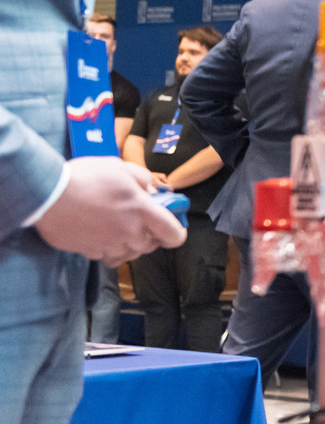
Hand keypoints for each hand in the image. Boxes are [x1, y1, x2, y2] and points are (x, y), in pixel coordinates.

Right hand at [34, 158, 186, 266]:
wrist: (48, 194)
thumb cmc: (87, 176)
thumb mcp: (121, 167)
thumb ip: (143, 180)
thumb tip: (151, 192)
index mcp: (143, 211)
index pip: (172, 234)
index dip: (177, 233)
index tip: (173, 228)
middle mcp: (129, 233)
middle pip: (150, 246)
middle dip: (150, 236)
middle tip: (141, 221)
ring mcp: (108, 245)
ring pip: (128, 254)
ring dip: (129, 244)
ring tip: (120, 229)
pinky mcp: (88, 251)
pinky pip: (105, 255)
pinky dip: (107, 248)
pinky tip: (99, 234)